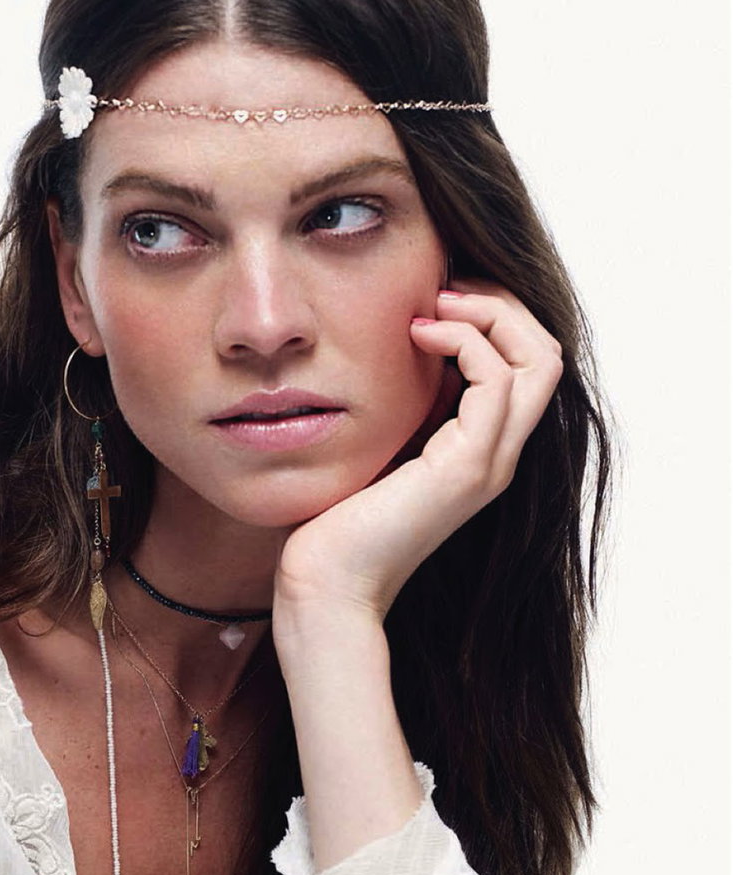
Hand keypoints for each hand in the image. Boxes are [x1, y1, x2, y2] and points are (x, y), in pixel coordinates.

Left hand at [274, 278, 563, 621]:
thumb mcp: (378, 445)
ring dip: (489, 314)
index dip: (493, 318)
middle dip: (501, 305)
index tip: (436, 301)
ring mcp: (488, 463)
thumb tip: (402, 346)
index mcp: (479, 451)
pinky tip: (418, 336)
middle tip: (443, 290)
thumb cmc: (335, 522)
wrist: (327, 584)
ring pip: (538, 360)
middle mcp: (497, 457)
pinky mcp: (467, 467)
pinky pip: (498, 379)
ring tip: (433, 306)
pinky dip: (466, 341)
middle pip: (546, 354)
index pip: (526, 366)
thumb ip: (406, 406)